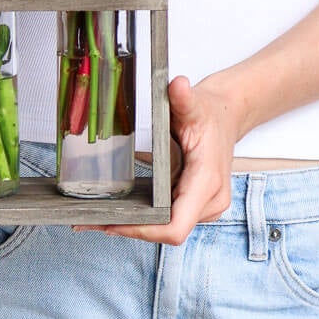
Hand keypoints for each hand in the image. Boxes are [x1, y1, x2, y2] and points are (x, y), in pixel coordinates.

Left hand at [74, 71, 243, 245]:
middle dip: (131, 229)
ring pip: (167, 230)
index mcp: (207, 182)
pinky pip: (170, 221)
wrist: (227, 117)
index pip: (175, 227)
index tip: (113, 223)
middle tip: (91, 221)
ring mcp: (205, 207)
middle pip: (166, 232)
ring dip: (136, 227)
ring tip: (99, 218)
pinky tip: (121, 212)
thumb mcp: (195, 104)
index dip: (143, 231)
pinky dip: (146, 220)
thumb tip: (177, 85)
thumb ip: (184, 98)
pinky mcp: (197, 206)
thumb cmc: (211, 114)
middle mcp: (210, 201)